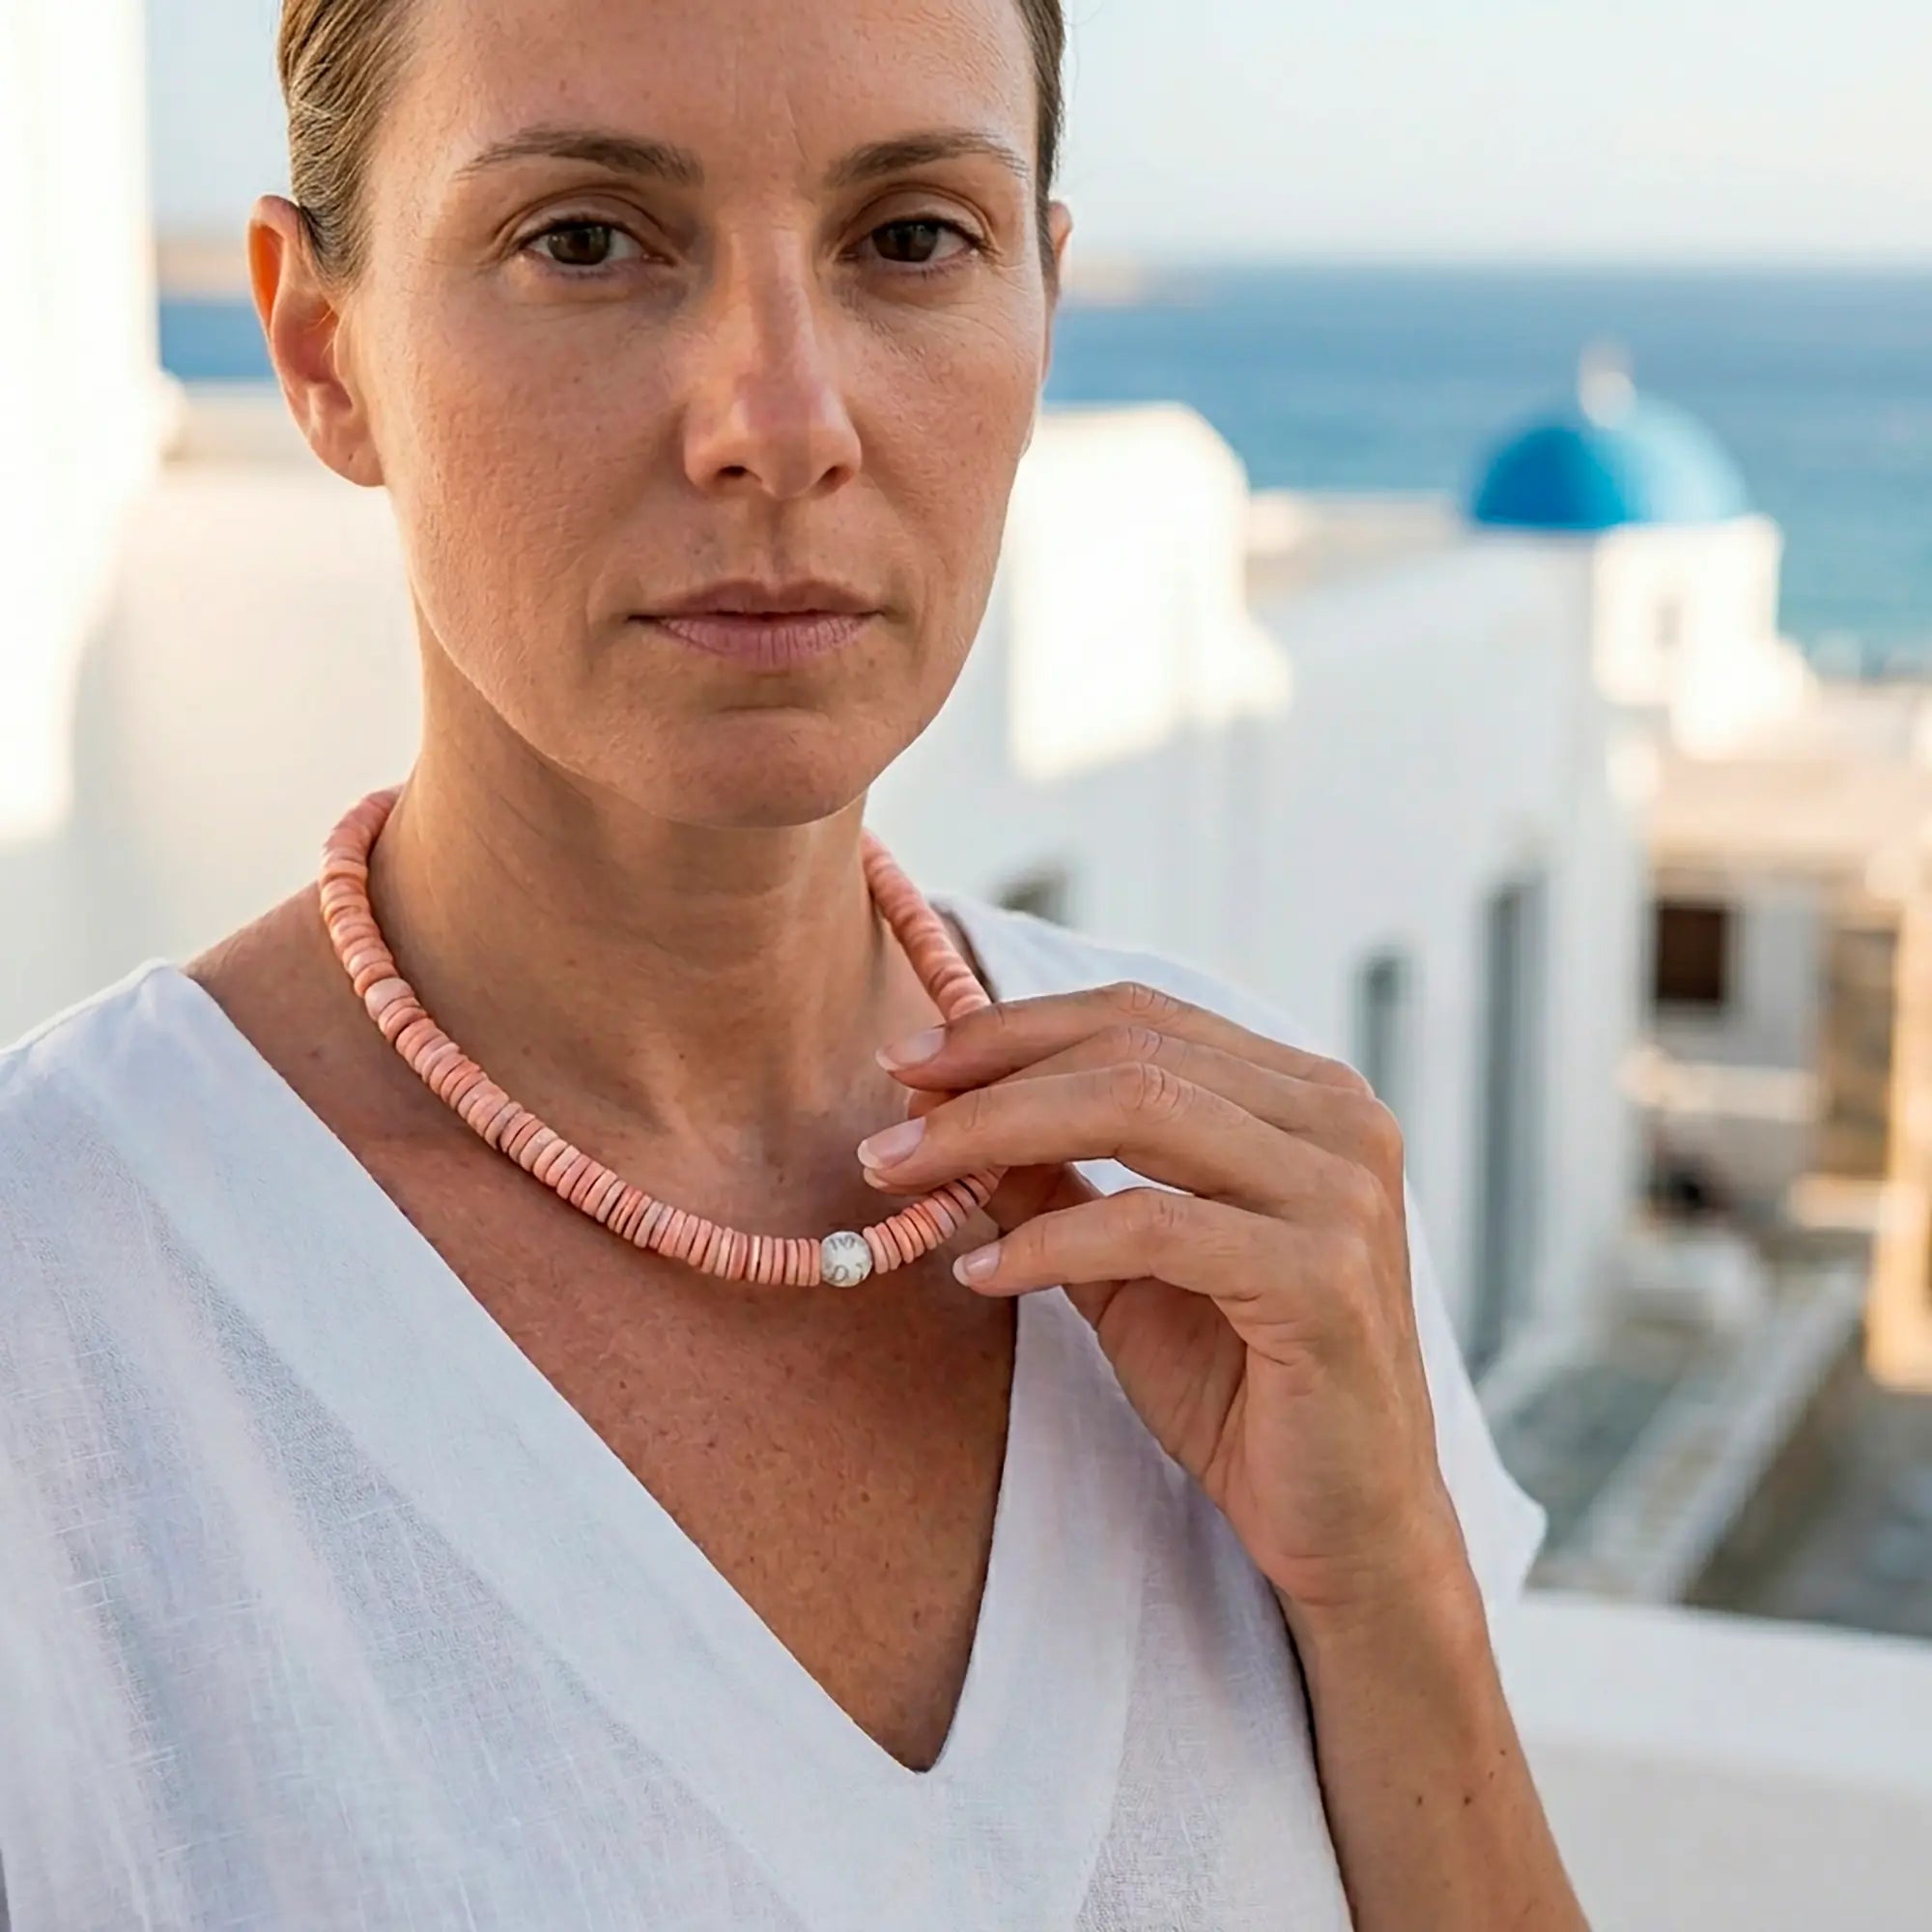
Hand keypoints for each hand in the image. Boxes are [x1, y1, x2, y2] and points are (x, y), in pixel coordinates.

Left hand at [858, 980, 1474, 1623]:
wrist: (1347, 1525)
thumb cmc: (1245, 1387)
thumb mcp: (1130, 1265)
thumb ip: (1058, 1177)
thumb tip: (939, 1108)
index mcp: (1306, 1097)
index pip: (1140, 1018)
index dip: (1014, 1029)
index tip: (909, 1061)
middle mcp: (1340, 1122)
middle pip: (1130, 1052)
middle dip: (988, 1080)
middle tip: (888, 1127)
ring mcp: (1342, 1193)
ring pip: (1138, 1110)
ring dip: (996, 1136)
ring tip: (906, 1178)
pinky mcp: (1323, 1277)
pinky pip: (1153, 1227)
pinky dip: (1051, 1241)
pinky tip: (982, 1272)